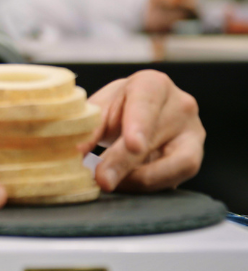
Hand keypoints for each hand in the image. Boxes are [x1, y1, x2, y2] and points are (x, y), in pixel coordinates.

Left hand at [83, 70, 204, 192]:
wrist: (141, 114)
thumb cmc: (120, 107)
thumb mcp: (101, 109)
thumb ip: (90, 128)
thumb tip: (76, 153)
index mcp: (153, 84)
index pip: (147, 102)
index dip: (140, 125)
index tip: (133, 145)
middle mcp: (181, 105)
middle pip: (156, 136)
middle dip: (126, 162)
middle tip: (102, 179)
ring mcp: (193, 132)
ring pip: (177, 162)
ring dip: (140, 179)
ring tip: (110, 183)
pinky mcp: (194, 157)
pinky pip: (176, 178)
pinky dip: (149, 186)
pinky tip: (126, 185)